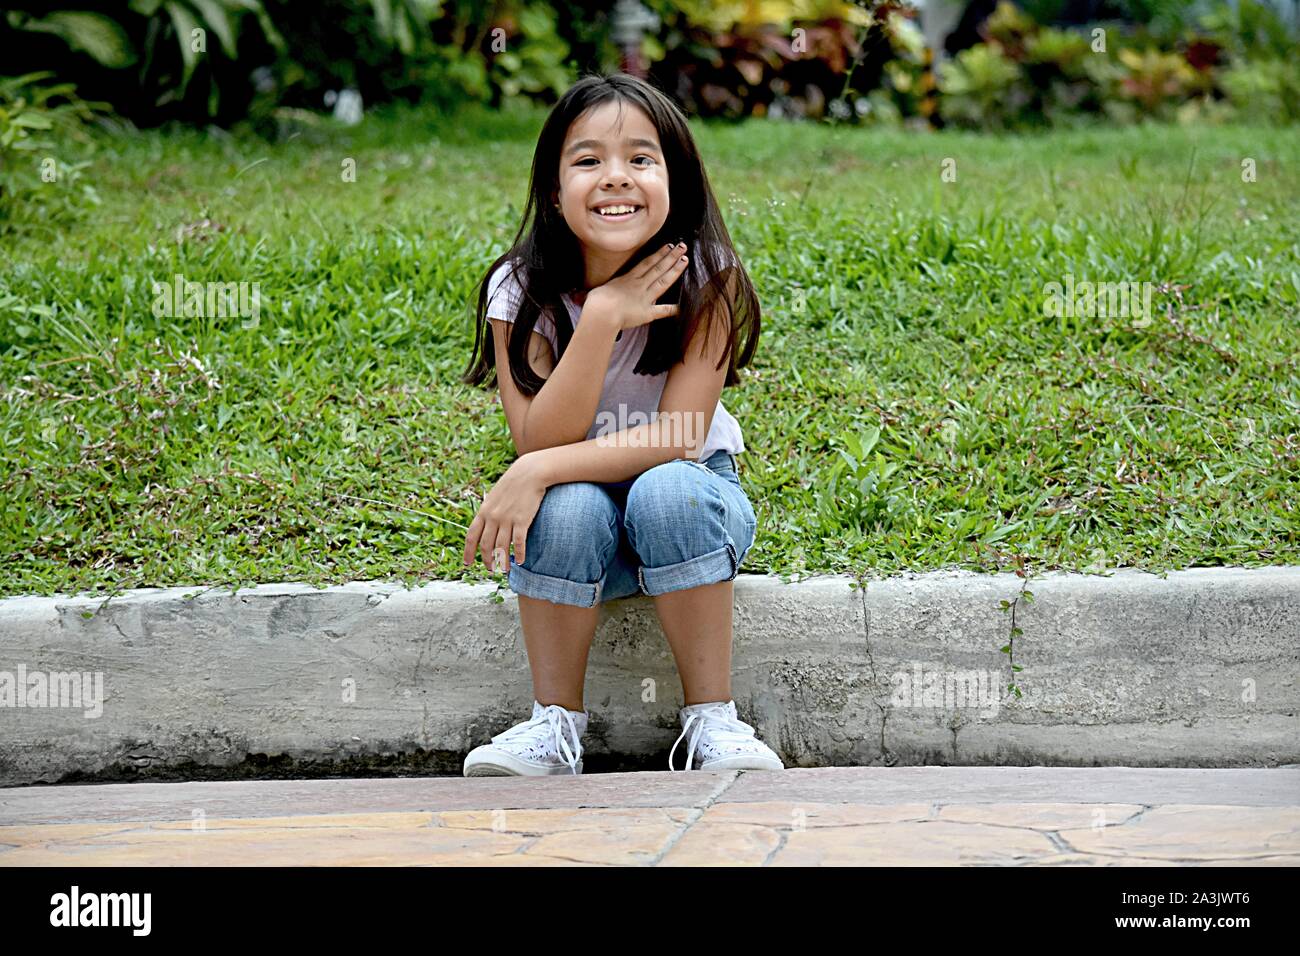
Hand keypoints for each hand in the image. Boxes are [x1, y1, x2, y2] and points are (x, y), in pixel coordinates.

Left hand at [462, 453, 547, 574]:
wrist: (529, 472)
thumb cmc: (513, 484)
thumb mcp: (495, 496)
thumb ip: (489, 511)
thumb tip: (487, 526)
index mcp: (484, 511)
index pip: (471, 536)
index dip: (468, 551)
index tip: (467, 563)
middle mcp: (493, 517)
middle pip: (485, 545)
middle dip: (486, 560)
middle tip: (490, 569)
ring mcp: (507, 519)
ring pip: (501, 547)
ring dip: (502, 561)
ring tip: (505, 570)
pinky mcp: (522, 520)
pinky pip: (519, 542)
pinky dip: (520, 554)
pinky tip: (521, 561)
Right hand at [584, 241, 689, 332]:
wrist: (601, 313)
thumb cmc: (595, 303)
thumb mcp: (593, 294)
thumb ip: (592, 294)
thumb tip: (576, 296)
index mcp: (627, 279)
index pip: (646, 263)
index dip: (658, 254)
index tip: (668, 246)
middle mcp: (638, 285)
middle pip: (658, 268)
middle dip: (671, 256)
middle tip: (683, 246)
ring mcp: (645, 297)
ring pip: (663, 281)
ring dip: (674, 270)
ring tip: (685, 260)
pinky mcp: (647, 313)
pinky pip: (662, 310)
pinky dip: (673, 308)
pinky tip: (683, 305)